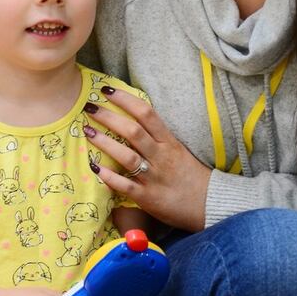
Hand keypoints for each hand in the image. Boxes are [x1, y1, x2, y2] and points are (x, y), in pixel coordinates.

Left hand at [83, 89, 209, 230]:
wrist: (209, 204)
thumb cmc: (191, 175)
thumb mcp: (178, 150)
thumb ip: (158, 137)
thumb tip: (133, 118)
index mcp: (169, 142)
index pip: (147, 114)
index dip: (126, 100)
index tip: (107, 91)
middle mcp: (161, 156)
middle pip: (133, 131)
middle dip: (109, 117)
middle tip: (89, 107)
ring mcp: (154, 177)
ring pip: (127, 156)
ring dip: (105, 142)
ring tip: (87, 131)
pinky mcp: (147, 197)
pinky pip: (126, 186)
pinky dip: (109, 177)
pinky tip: (94, 167)